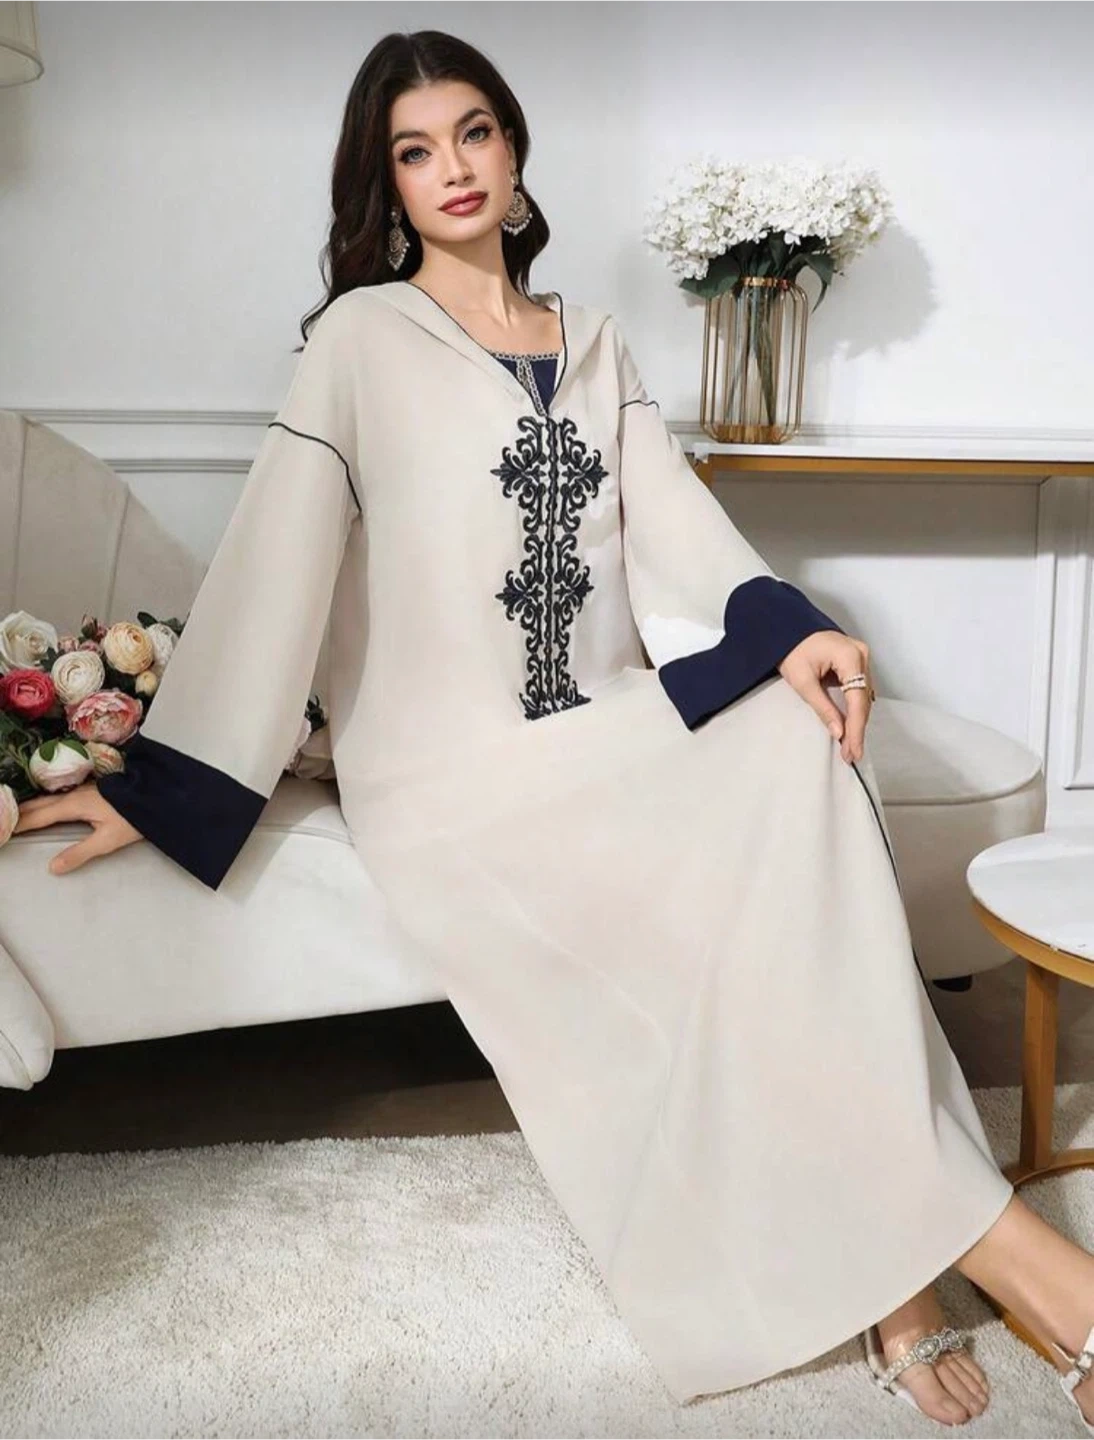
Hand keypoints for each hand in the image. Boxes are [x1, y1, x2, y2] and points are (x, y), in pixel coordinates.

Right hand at [12, 780, 143, 874]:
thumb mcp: (108, 840)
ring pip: (48, 798)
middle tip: (3, 821)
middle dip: (19, 812)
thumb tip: (53, 867)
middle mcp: (74, 795)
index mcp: (74, 805)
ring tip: (15, 814)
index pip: (39, 816)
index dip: (19, 823)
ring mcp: (82, 790)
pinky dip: (43, 802)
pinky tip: (44, 806)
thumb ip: (80, 853)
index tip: (4, 830)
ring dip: (30, 806)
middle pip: (39, 804)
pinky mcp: (90, 791)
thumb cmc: (134, 818)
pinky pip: (58, 796)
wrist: (157, 797)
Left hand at [777, 630, 873, 764]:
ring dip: (856, 721)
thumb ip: (823, 708)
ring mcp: (861, 656)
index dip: (856, 729)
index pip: (857, 701)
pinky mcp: (856, 661)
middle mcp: (861, 654)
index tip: (853, 750)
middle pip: (863, 700)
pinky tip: (849, 725)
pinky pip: (859, 689)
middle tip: (850, 754)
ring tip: (849, 745)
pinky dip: (854, 708)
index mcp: (850, 656)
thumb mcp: (803, 682)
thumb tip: (839, 732)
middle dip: (857, 729)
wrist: (786, 629)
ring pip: (863, 696)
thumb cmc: (791, 649)